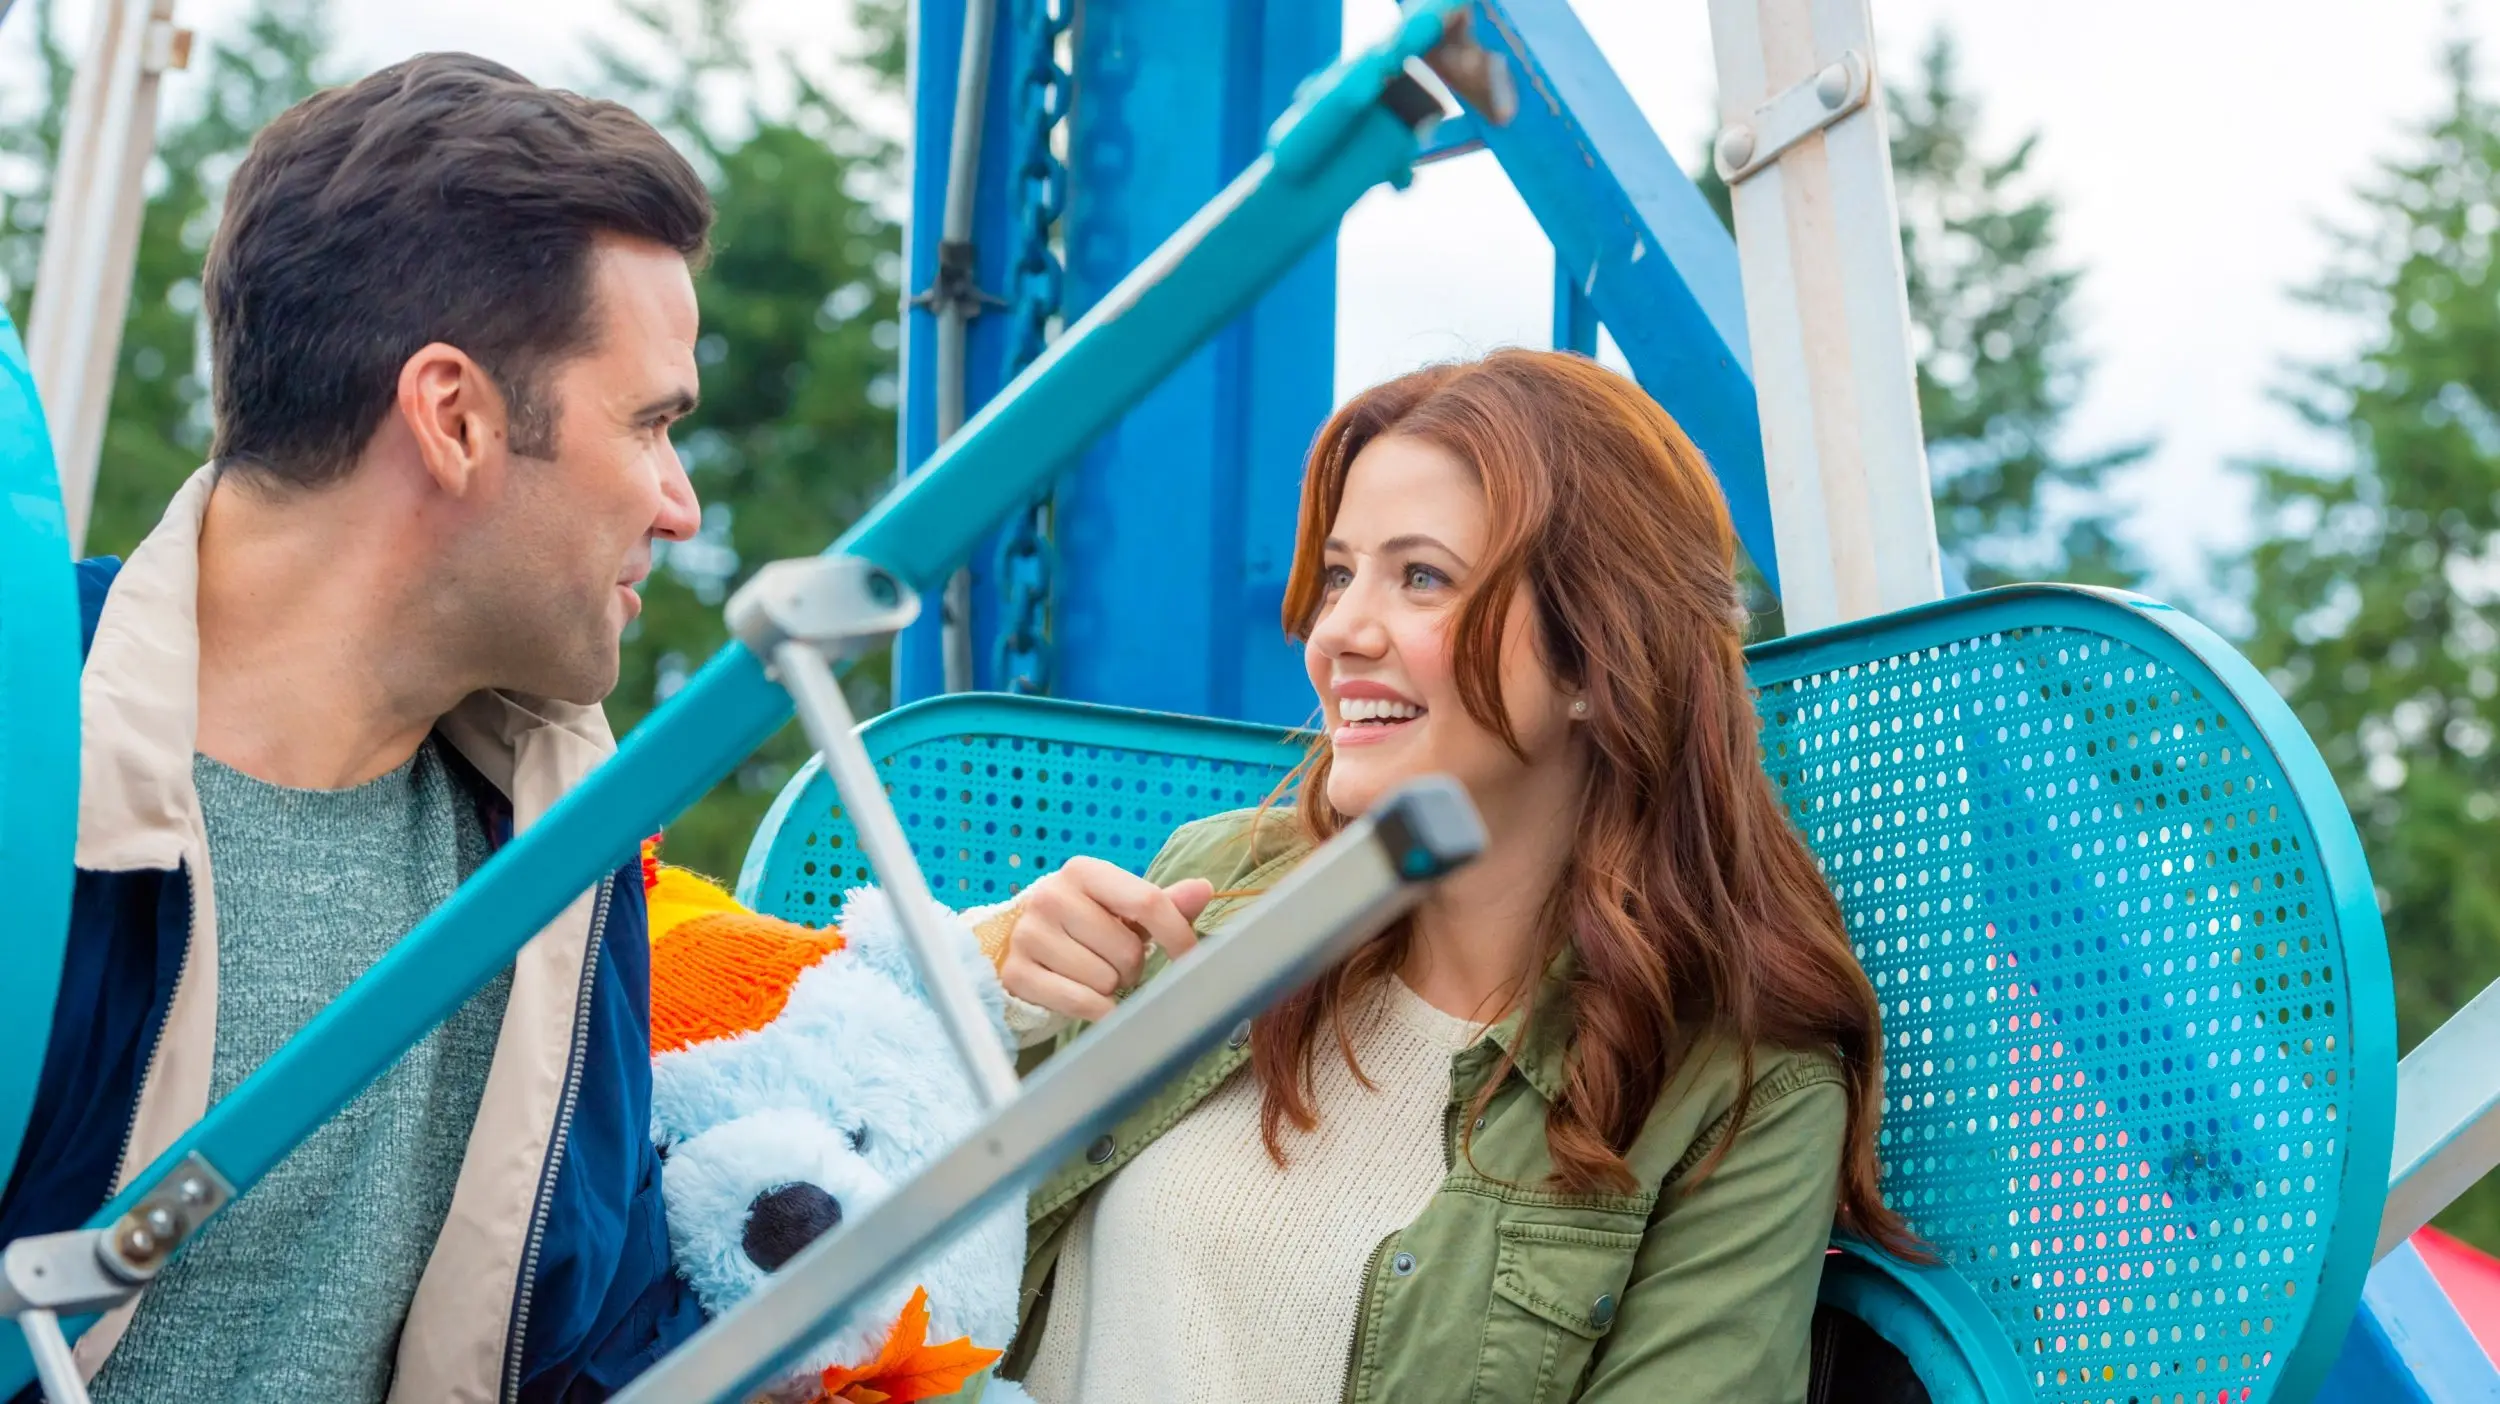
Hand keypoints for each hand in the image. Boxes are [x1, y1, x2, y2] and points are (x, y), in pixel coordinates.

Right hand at [998, 856, 1215, 1022]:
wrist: (1019, 945)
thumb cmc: (1083, 924)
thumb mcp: (1120, 908)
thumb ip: (1163, 902)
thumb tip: (1204, 889)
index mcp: (1083, 871)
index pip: (1147, 902)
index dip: (1178, 936)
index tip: (1189, 958)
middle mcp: (1051, 897)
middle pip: (1128, 950)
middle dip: (1131, 966)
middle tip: (1113, 961)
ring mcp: (1029, 935)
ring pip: (1105, 981)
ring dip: (1110, 987)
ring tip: (1092, 973)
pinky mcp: (1016, 974)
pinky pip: (1081, 1003)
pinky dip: (1095, 1010)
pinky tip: (1086, 998)